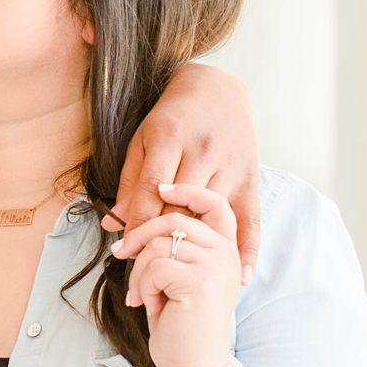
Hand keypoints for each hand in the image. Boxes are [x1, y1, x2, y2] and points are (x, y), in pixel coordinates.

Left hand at [102, 63, 260, 283]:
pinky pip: (249, 219)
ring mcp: (230, 165)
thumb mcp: (142, 139)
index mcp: (170, 137)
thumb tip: (115, 224)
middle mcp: (203, 151)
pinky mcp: (250, 178)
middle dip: (161, 239)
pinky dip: (248, 249)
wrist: (217, 90)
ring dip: (194, 248)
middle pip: (180, 206)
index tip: (124, 251)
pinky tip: (241, 276)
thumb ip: (130, 181)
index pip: (152, 189)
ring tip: (177, 275)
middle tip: (145, 269)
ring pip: (209, 215)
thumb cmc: (171, 117)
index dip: (137, 223)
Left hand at [117, 183, 242, 366]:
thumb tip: (136, 217)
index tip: (162, 188)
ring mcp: (216, 266)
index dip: (188, 190)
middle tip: (121, 254)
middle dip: (140, 235)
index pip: (214, 203)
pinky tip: (148, 304)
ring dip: (140, 270)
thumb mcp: (181, 277)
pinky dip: (142, 285)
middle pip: (174, 218)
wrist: (193, 366)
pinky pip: (154, 266)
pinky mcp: (199, 282)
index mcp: (226, 250)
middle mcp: (226, 254)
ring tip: (142, 294)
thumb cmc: (181, 324)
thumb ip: (175, 246)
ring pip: (160, 243)